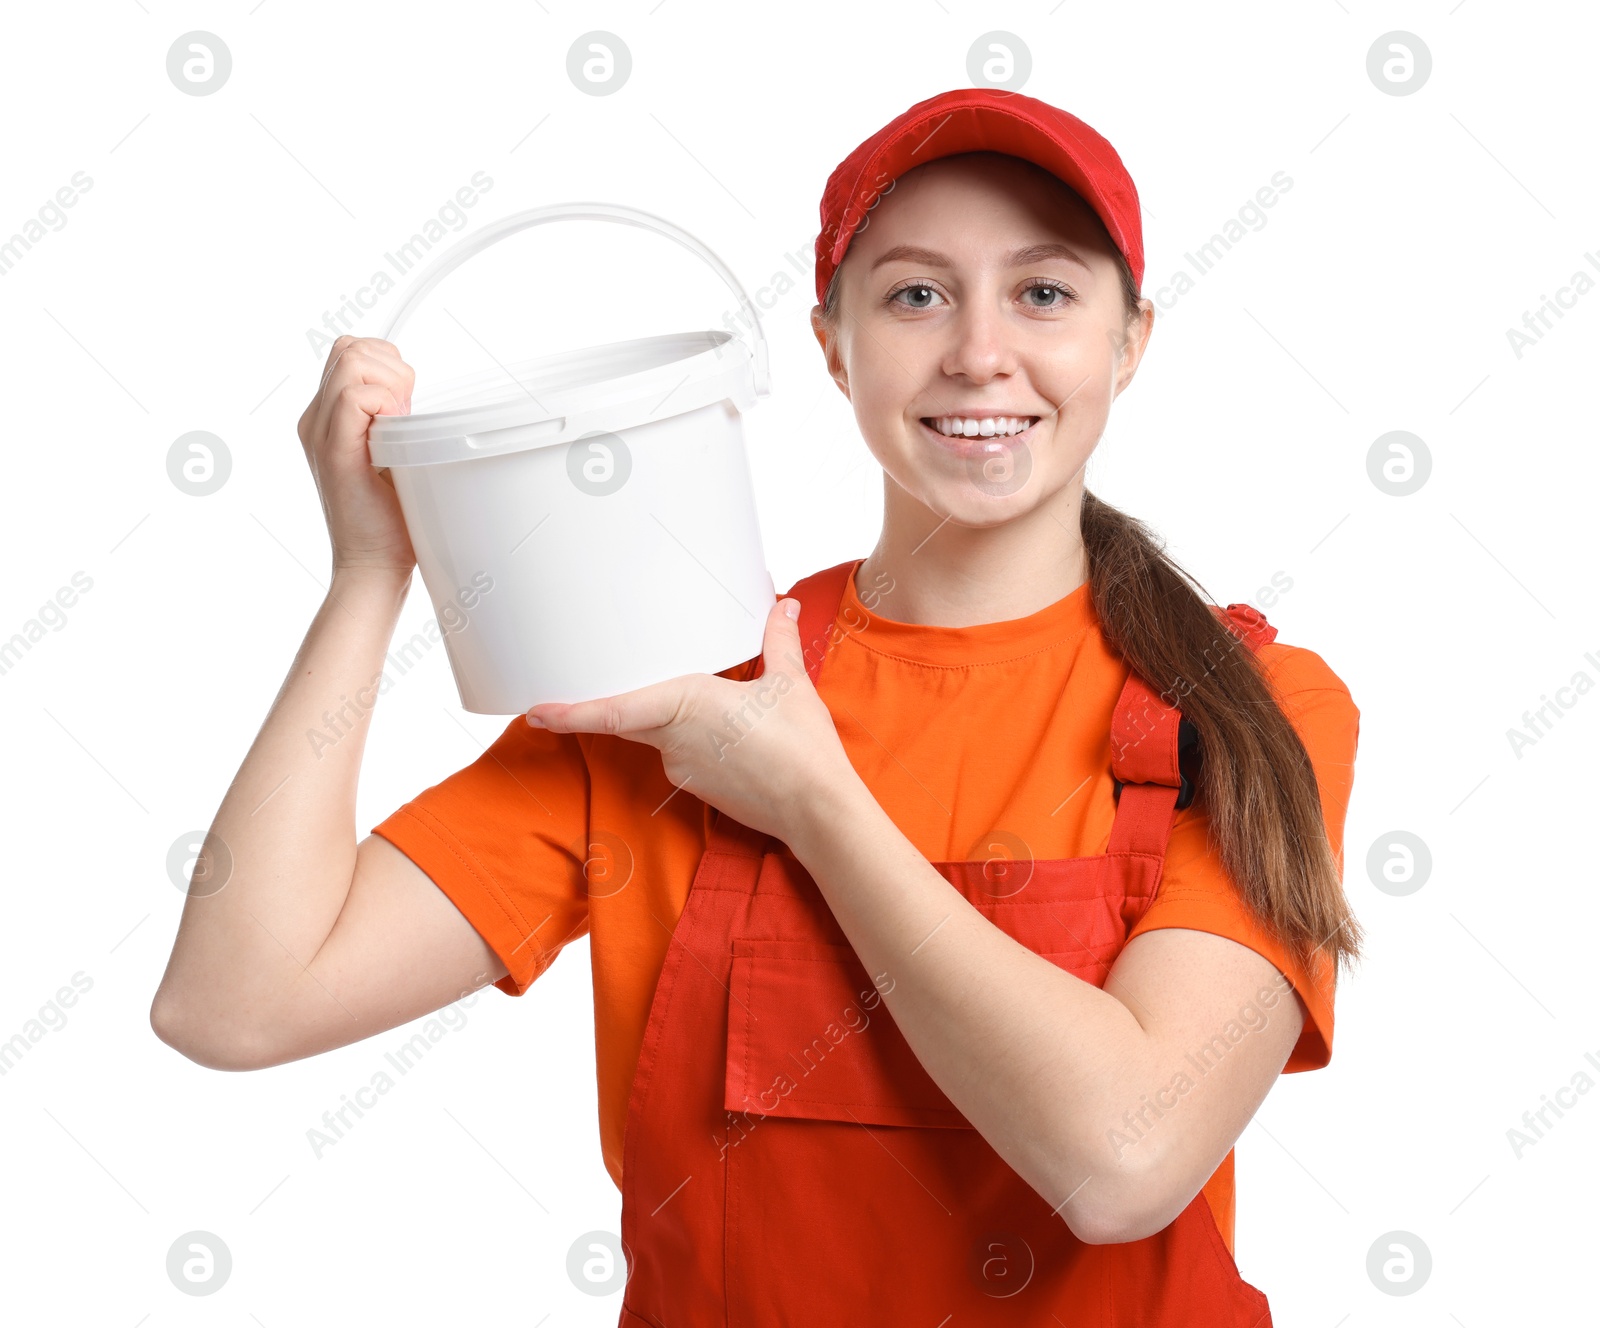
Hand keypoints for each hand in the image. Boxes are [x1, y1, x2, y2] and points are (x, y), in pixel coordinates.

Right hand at [296, 335, 417, 574]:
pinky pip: (352, 397)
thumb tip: (410, 393)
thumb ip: (392, 420)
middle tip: (405, 414)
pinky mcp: (333, 450)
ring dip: (390, 384)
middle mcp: (316, 419)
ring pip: (351, 360)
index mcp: (328, 417)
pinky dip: (384, 404)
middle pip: (350, 347)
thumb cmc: (390, 519)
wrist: (373, 564)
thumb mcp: (393, 455)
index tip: (406, 408)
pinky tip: (394, 436)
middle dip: (391, 367)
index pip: (352, 352)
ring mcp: (320, 432)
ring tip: (399, 425)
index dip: (387, 365)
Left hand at [525, 598, 855, 845]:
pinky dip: (686, 737)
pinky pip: (677, 753)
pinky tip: (720, 731)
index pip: (614, 711)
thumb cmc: (802, 749)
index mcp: (687, 705)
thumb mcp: (790, 685)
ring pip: (655, 734)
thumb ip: (778, 642)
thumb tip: (784, 605)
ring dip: (662, 717)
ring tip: (697, 700)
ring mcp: (682, 768)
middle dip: (601, 705)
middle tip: (580, 682)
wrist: (818, 811)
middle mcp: (674, 741)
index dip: (571, 711)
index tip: (535, 711)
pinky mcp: (696, 786)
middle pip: (626, 717)